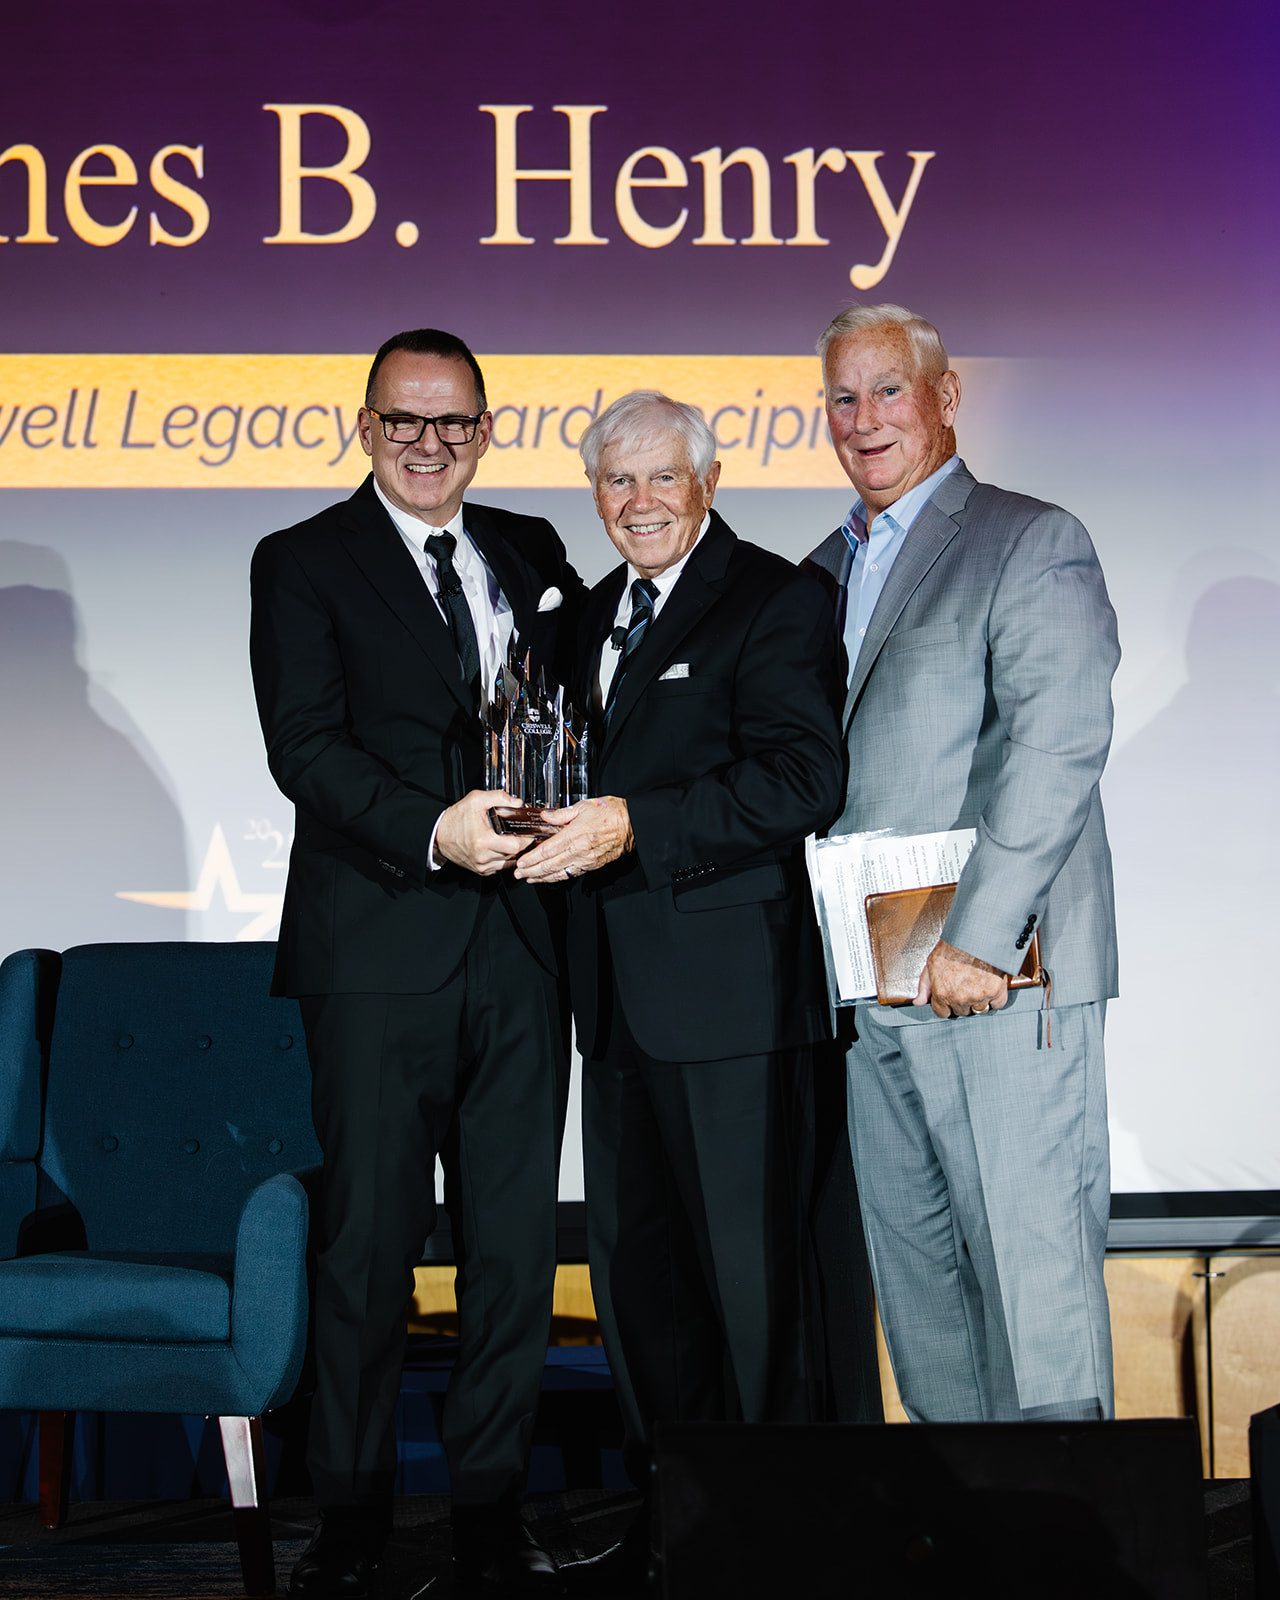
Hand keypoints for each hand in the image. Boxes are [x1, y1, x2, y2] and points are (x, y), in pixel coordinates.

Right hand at [434, 790, 533, 875]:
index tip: (527, 832)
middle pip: (514, 855)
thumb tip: (517, 802)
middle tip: (521, 834)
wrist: (439, 834)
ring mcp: (482, 866)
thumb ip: (498, 797)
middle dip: (520, 845)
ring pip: (508, 863)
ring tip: (512, 841)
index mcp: (483, 840)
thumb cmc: (456, 818)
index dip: (525, 839)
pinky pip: (499, 867)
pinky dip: (503, 859)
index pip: (516, 846)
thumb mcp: (476, 800)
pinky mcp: (480, 870)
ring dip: (512, 853)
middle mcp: (483, 857)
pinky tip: (501, 848)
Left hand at [513, 797, 633, 883]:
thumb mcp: (583, 806)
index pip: (547, 850)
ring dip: (542, 878)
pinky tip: (550, 878)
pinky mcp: (593, 865)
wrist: (632, 824)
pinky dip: (558, 877)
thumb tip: (545, 816)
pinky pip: (572, 874)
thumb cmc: (611, 812)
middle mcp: (579, 851)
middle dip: (532, 871)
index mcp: (575, 835)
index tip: (521, 862)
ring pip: (560, 873)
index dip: (532, 858)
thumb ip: (561, 814)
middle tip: (518, 874)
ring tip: (529, 879)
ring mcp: (586, 860)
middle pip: (550, 865)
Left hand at [915, 939, 1009, 1018]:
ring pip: (979, 1010)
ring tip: (978, 985)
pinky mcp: (996, 991)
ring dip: (979, 1001)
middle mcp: (960, 999)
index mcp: (942, 994)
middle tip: (965, 986)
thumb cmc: (952, 946)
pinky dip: (996, 998)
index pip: (942, 1013)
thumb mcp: (931, 963)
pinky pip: (997, 1005)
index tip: (950, 997)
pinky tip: (990, 987)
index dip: (946, 1005)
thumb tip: (918, 1002)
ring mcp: (979, 997)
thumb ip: (924, 985)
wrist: (974, 935)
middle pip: (961, 1012)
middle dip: (962, 1002)